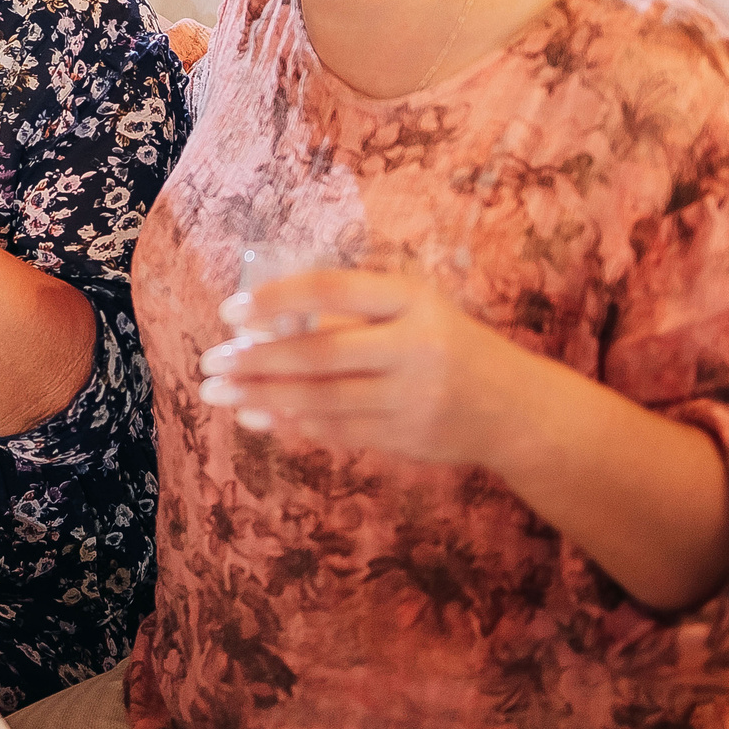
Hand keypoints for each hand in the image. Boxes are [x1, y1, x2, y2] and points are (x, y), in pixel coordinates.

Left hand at [199, 269, 541, 465]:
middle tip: (210, 363)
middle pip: (321, 352)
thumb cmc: (450, 345)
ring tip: (219, 395)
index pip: (332, 290)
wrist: (518, 408)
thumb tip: (268, 321)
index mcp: (413, 300)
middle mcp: (415, 346)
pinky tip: (259, 417)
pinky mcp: (407, 438)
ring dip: (263, 397)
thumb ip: (356, 313)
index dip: (276, 298)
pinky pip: (338, 431)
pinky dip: (293, 424)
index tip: (230, 310)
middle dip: (257, 359)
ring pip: (323, 398)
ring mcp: (412, 397)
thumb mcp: (416, 310)